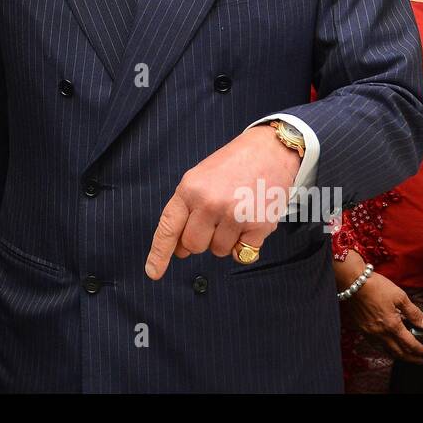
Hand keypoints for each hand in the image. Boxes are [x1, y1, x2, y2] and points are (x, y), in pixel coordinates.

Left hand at [145, 125, 298, 279]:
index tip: (153, 272)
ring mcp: (234, 215)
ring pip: (218, 251)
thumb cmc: (232, 166)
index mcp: (189, 189)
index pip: (169, 227)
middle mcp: (209, 203)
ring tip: (235, 214)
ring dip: (225, 241)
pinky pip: (243, 254)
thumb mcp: (199, 179)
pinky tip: (250, 221)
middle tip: (214, 221)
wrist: (270, 150)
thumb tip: (179, 249)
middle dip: (201, 240)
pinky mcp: (258, 225)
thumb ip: (187, 210)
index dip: (159, 253)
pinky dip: (246, 245)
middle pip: (193, 245)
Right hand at [341, 271, 422, 363]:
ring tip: (406, 356)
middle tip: (419, 360)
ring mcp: (370, 332)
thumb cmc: (375, 286)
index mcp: (392, 325)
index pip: (410, 344)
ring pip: (386, 350)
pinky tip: (388, 346)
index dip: (420, 350)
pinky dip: (385, 349)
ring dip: (398, 356)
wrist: (353, 282)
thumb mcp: (400, 296)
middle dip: (411, 358)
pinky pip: (375, 345)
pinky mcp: (362, 329)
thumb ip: (413, 312)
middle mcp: (381, 332)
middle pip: (399, 352)